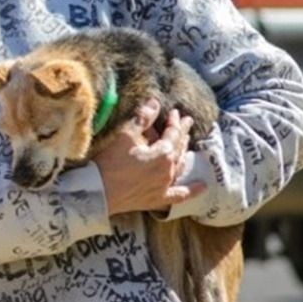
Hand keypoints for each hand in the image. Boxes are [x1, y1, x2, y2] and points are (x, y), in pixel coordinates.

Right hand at [91, 99, 204, 215]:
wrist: (98, 191)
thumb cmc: (110, 162)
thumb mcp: (125, 135)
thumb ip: (143, 118)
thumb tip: (155, 102)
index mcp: (163, 154)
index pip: (172, 133)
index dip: (174, 121)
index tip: (174, 112)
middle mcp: (168, 170)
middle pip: (179, 148)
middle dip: (182, 134)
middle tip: (186, 122)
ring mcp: (165, 186)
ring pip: (180, 167)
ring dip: (185, 154)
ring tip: (188, 144)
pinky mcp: (158, 198)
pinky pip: (180, 195)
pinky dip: (193, 191)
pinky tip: (203, 187)